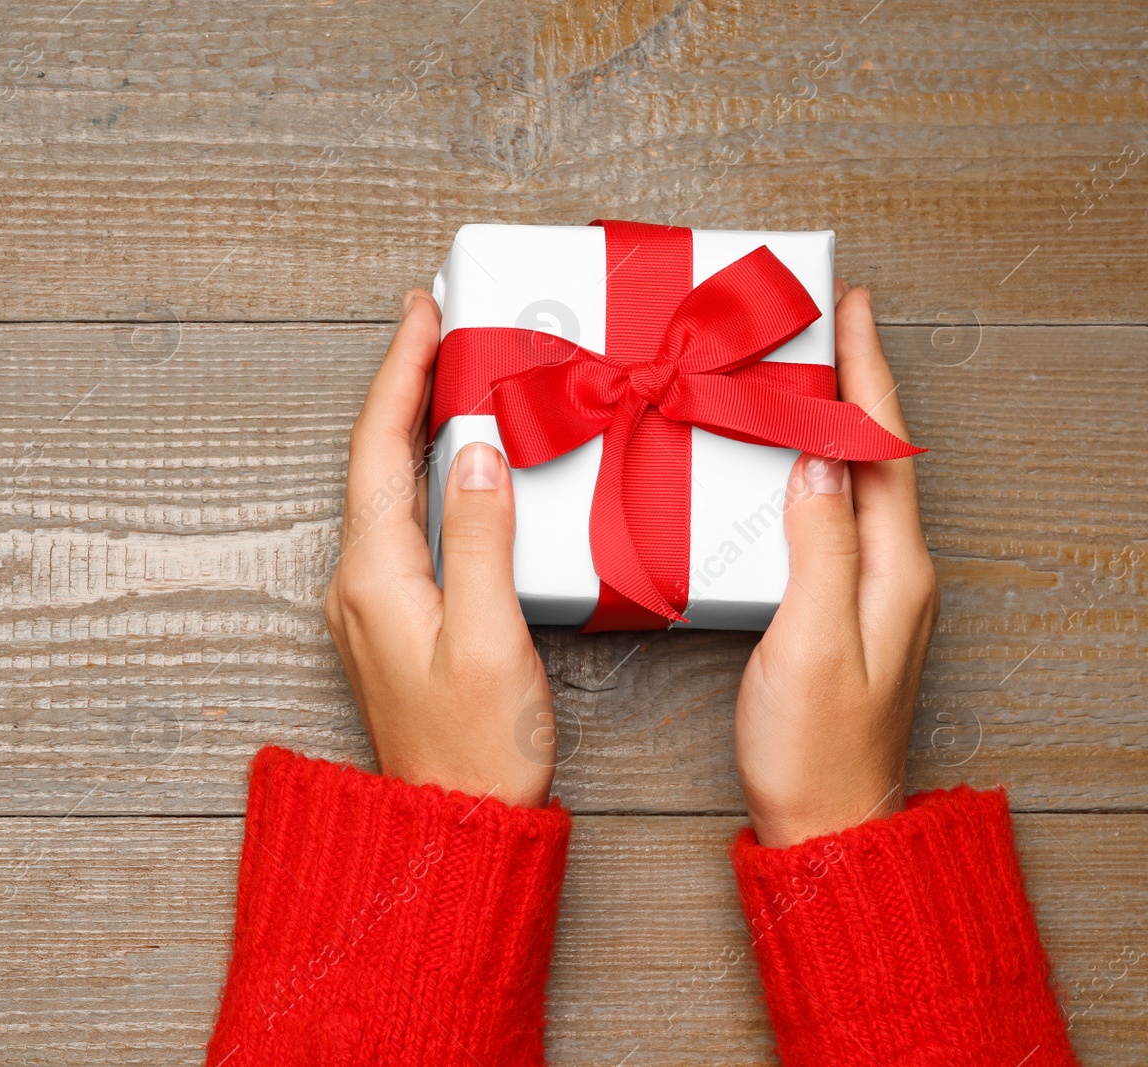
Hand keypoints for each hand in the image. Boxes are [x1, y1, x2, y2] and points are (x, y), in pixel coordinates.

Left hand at [324, 289, 557, 807]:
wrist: (452, 826)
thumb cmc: (475, 750)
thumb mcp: (490, 638)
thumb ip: (482, 540)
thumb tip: (479, 452)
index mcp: (375, 576)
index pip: (379, 448)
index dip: (400, 372)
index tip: (422, 312)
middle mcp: (359, 583)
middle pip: (375, 459)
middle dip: (404, 384)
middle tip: (439, 323)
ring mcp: (371, 603)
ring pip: (387, 488)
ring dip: (412, 425)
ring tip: (447, 371)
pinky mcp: (394, 620)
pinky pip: (401, 523)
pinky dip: (423, 474)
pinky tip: (454, 465)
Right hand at [735, 283, 938, 847]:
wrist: (824, 823)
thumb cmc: (815, 747)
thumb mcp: (811, 643)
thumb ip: (818, 549)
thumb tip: (816, 462)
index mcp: (894, 570)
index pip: (883, 447)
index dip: (866, 374)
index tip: (852, 310)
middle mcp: (894, 572)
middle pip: (875, 453)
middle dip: (850, 382)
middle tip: (820, 324)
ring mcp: (871, 591)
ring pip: (852, 480)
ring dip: (829, 422)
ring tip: (799, 374)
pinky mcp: (841, 608)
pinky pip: (831, 516)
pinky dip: (809, 471)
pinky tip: (781, 466)